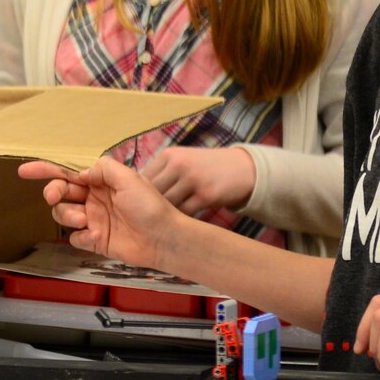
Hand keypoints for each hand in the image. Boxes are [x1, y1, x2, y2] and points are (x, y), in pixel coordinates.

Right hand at [17, 158, 184, 270]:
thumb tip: (79, 173)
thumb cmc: (150, 206)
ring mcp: (93, 219)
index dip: (45, 170)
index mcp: (101, 181)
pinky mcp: (94, 240)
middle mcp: (94, 198)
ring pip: (62, 214)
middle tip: (55, 196)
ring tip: (85, 220)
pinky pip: (74, 238)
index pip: (68, 172)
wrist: (163, 239)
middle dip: (53, 192)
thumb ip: (102, 169)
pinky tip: (95, 236)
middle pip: (60, 192)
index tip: (24, 171)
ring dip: (68, 215)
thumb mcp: (128, 178)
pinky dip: (80, 237)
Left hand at [141, 146, 256, 217]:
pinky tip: (179, 224)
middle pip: (152, 192)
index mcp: (169, 155)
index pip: (143, 179)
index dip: (138, 196)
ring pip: (166, 204)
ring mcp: (193, 179)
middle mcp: (179, 164)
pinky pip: (184, 212)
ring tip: (161, 225)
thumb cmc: (207, 167)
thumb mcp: (184, 160)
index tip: (137, 209)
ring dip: (163, 216)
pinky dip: (180, 220)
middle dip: (147, 208)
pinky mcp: (206, 194)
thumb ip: (163, 172)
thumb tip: (136, 190)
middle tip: (146, 221)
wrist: (243, 168)